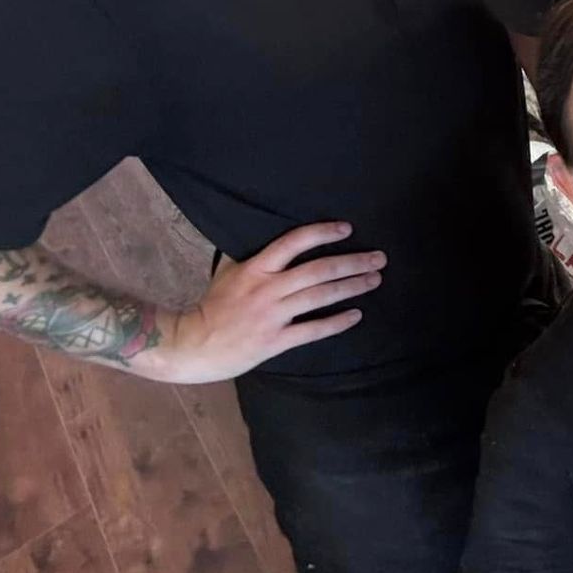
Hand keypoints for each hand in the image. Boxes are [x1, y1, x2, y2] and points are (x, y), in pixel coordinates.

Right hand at [156, 222, 382, 383]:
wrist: (192, 344)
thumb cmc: (212, 305)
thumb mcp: (228, 271)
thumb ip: (251, 254)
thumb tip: (269, 232)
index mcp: (256, 268)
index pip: (293, 242)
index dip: (322, 233)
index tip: (347, 228)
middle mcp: (267, 289)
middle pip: (318, 270)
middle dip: (352, 262)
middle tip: (379, 257)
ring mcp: (272, 316)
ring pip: (320, 297)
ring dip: (351, 287)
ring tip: (374, 279)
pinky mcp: (275, 341)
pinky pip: (313, 330)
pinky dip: (337, 322)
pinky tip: (356, 315)